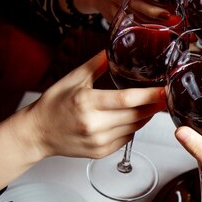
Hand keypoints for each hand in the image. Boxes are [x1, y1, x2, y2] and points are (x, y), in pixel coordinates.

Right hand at [26, 51, 165, 159]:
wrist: (37, 132)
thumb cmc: (53, 104)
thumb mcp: (73, 79)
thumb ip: (96, 64)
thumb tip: (111, 49)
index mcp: (86, 102)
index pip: (125, 100)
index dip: (148, 96)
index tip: (163, 90)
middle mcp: (93, 124)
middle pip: (135, 115)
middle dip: (153, 106)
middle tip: (164, 96)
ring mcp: (98, 141)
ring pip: (134, 128)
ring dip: (145, 117)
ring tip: (151, 105)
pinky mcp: (100, 152)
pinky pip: (126, 139)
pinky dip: (133, 128)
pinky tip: (131, 118)